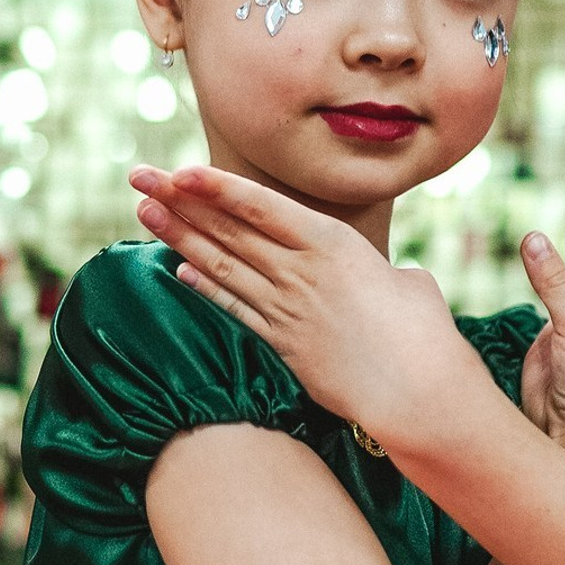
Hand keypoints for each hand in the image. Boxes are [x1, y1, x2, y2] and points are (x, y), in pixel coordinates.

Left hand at [129, 163, 486, 446]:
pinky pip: (236, 308)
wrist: (418, 393)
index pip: (261, 206)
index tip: (177, 171)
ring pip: (222, 265)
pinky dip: (206, 287)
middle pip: (229, 230)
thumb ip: (385, 272)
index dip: (215, 187)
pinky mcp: (282, 343)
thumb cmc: (425, 334)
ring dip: (180, 237)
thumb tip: (391, 277)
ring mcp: (287, 309)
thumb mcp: (409, 283)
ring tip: (144, 213)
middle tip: (139, 178)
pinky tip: (179, 268)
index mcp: (333, 243)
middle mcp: (302, 272)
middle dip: (179, 200)